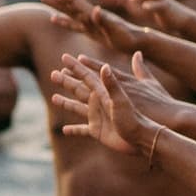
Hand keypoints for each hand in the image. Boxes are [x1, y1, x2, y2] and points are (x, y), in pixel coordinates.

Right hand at [36, 0, 139, 54]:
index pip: (72, 1)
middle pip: (67, 2)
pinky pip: (73, 24)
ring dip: (55, 4)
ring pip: (68, 11)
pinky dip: (63, 21)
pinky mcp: (91, 31)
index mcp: (92, 14)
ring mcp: (89, 23)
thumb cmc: (127, 37)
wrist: (138, 41)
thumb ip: (104, 20)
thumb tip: (95, 10)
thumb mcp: (116, 29)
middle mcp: (89, 16)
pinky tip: (54, 18)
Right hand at [51, 53, 165, 157]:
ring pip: (77, 108)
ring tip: (53, 98)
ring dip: (66, 103)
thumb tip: (104, 66)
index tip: (64, 57)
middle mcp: (99, 104)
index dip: (75, 67)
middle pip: (79, 89)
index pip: (87, 76)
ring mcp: (98, 117)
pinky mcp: (98, 131)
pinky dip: (74, 130)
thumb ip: (112, 84)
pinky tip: (64, 130)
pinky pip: (82, 130)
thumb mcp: (121, 99)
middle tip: (52, 73)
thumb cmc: (134, 118)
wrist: (143, 138)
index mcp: (104, 93)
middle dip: (66, 81)